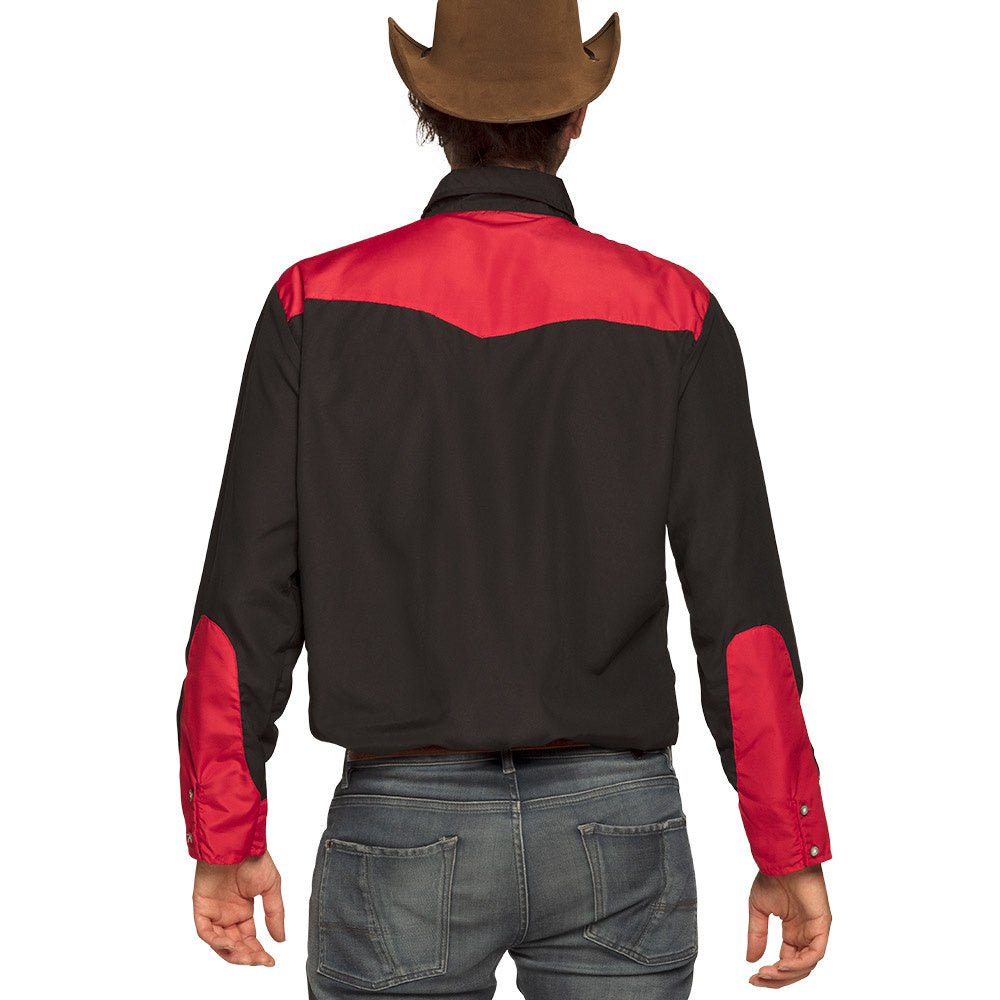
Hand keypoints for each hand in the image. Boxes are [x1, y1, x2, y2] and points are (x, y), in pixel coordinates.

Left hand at [192, 850, 285, 965]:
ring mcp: (214, 912)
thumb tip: (281, 939)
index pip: (249, 939)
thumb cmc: (254, 859)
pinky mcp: (201, 908)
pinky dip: (216, 941)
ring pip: (220, 943)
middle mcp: (227, 914)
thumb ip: (274, 913)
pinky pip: (205, 932)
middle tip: (260, 960)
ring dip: (234, 952)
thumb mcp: (271, 887)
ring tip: (248, 955)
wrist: (238, 843)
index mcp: (243, 910)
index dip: (258, 952)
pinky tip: (230, 943)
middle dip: (248, 955)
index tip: (270, 960)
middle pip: (235, 945)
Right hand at [746, 863, 830, 987]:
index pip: (786, 961)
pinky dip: (799, 963)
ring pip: (806, 965)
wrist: (781, 860)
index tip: (753, 977)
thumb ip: (757, 935)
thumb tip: (751, 959)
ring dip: (786, 973)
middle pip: (796, 968)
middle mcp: (805, 934)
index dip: (771, 973)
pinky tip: (782, 964)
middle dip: (777, 978)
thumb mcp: (759, 909)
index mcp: (793, 931)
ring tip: (767, 973)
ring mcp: (815, 932)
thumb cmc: (773, 877)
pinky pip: (814, 954)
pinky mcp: (822, 927)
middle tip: (758, 979)